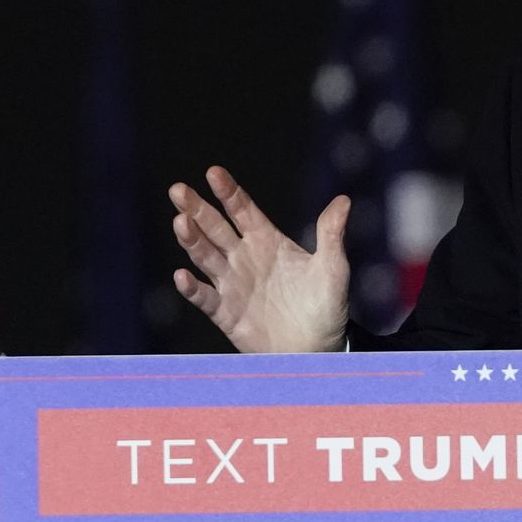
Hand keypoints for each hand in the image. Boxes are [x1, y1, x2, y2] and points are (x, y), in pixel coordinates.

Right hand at [168, 165, 350, 353]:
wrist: (318, 349)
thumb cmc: (327, 307)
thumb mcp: (333, 268)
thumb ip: (332, 235)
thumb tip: (343, 201)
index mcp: (267, 241)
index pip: (243, 210)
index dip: (228, 192)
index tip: (213, 172)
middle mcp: (244, 258)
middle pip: (215, 228)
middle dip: (196, 209)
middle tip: (178, 190)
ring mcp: (232, 284)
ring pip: (205, 257)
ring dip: (191, 240)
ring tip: (180, 222)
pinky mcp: (225, 312)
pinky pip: (204, 298)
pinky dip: (192, 288)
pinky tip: (183, 275)